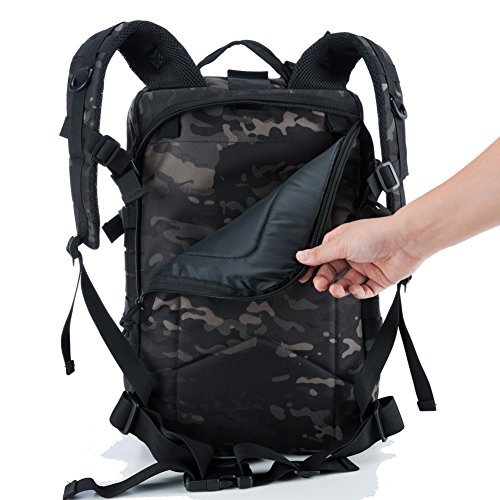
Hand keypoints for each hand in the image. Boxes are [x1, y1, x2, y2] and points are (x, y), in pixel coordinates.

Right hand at [295, 214, 422, 298]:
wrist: (406, 241)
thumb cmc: (376, 234)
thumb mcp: (341, 244)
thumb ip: (320, 254)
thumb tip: (301, 256)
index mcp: (342, 241)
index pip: (322, 256)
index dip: (313, 267)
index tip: (305, 278)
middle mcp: (353, 254)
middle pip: (333, 272)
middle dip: (325, 280)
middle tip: (320, 285)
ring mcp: (366, 267)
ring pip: (347, 283)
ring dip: (340, 288)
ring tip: (336, 290)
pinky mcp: (379, 279)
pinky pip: (365, 290)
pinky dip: (358, 292)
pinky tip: (355, 289)